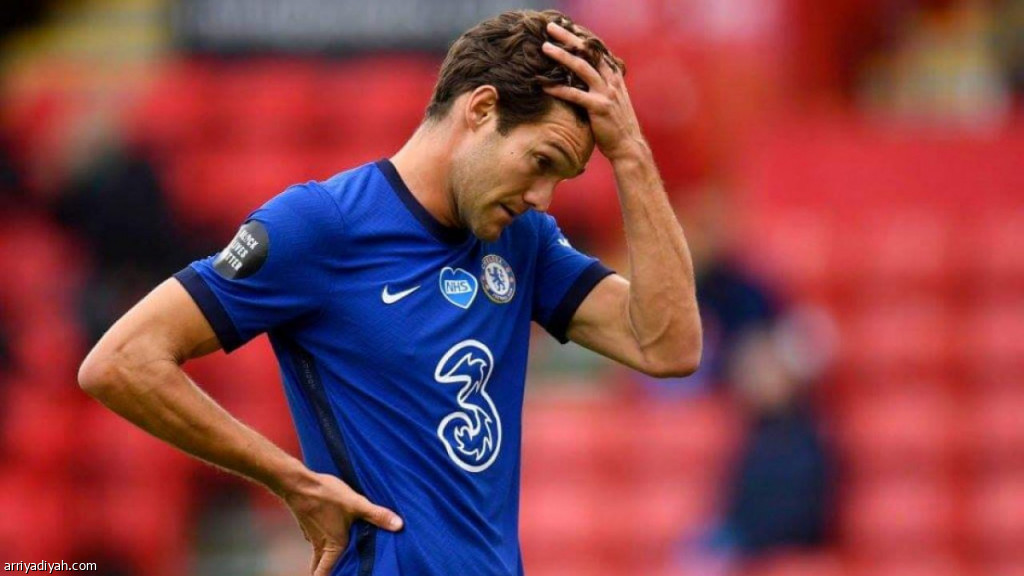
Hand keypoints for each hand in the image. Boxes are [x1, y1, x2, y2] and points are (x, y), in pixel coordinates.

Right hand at [283, 471, 402, 575]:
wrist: (297, 483)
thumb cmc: (326, 495)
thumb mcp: (356, 504)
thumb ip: (377, 515)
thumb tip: (399, 525)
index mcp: (333, 545)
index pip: (324, 573)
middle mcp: (320, 543)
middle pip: (319, 565)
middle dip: (325, 571)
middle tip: (337, 571)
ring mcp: (311, 533)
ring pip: (318, 551)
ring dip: (325, 555)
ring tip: (338, 554)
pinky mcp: (307, 522)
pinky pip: (315, 537)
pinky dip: (322, 539)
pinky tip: (330, 530)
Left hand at [541, 22, 645, 161]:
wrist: (628, 146)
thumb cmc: (615, 124)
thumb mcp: (612, 99)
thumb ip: (601, 86)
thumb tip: (582, 78)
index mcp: (614, 76)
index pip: (596, 50)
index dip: (580, 37)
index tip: (565, 27)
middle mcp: (611, 80)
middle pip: (588, 52)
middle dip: (569, 38)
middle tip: (551, 27)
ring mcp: (606, 93)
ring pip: (582, 68)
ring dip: (562, 56)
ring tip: (545, 47)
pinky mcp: (599, 108)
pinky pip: (575, 95)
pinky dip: (559, 89)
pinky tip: (544, 86)